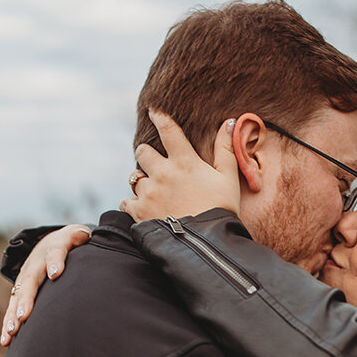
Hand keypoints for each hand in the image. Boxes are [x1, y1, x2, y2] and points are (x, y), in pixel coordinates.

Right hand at [0, 225, 92, 345]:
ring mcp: (25, 278)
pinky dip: (8, 324)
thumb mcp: (76, 236)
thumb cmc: (68, 244)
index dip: (55, 262)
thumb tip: (87, 238)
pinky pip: (12, 308)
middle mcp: (35, 264)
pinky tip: (6, 341)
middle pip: (30, 280)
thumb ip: (81, 237)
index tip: (56, 273)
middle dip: (26, 298)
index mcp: (52, 249)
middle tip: (24, 315)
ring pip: (17, 297)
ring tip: (13, 332)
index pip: (55, 253)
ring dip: (14, 315)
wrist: (47, 243)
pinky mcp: (20, 292)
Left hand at [121, 110, 240, 222]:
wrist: (206, 246)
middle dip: (147, 154)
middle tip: (155, 163)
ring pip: (134, 177)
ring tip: (153, 191)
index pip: (168, 130)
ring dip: (142, 181)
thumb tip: (230, 122)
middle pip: (143, 152)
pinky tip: (143, 207)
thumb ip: (226, 149)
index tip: (153, 110)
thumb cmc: (221, 210)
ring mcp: (149, 193)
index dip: (159, 117)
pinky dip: (132, 202)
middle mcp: (162, 173)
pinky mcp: (139, 212)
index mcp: (184, 162)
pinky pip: (126, 201)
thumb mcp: (228, 178)